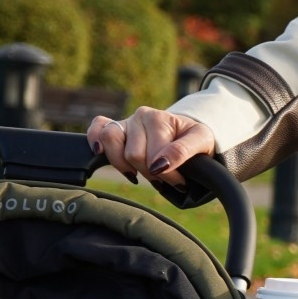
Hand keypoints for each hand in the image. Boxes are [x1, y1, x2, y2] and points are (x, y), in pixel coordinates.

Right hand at [87, 107, 215, 187]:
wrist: (188, 133)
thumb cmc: (195, 139)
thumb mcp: (201, 141)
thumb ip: (183, 151)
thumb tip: (159, 165)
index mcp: (159, 118)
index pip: (154, 156)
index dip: (168, 176)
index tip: (180, 182)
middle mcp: (140, 116)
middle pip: (133, 155)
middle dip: (150, 174)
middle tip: (164, 178)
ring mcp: (126, 122)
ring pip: (111, 143)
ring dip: (125, 166)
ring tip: (140, 173)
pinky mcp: (114, 128)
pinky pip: (97, 128)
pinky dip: (96, 140)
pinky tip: (101, 153)